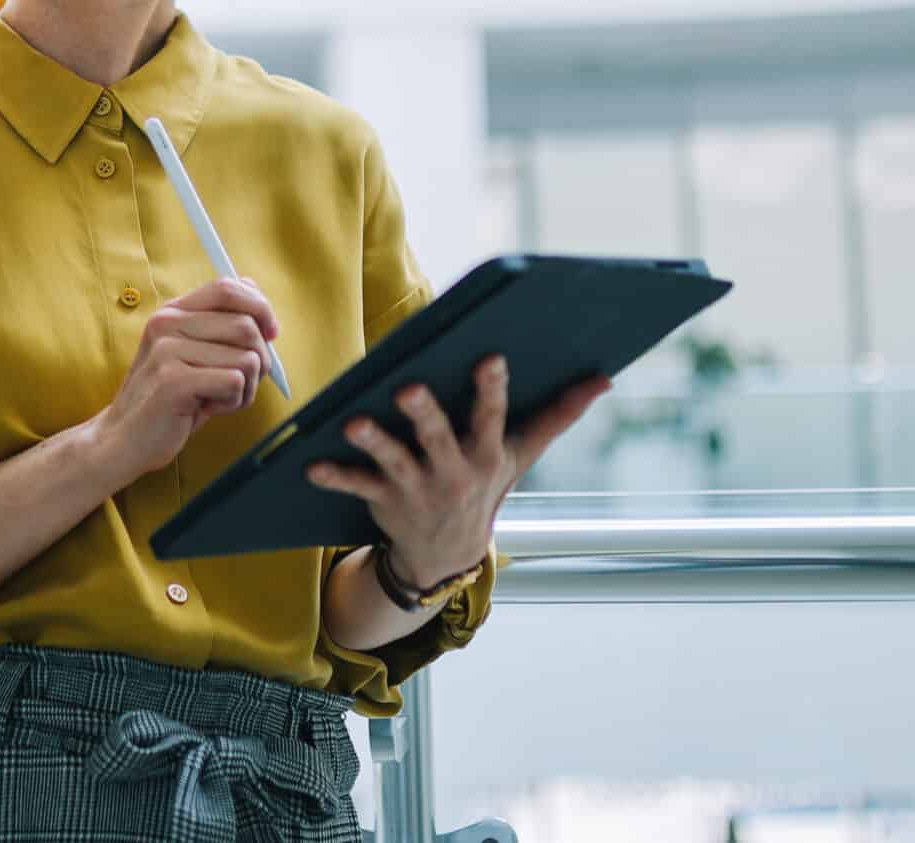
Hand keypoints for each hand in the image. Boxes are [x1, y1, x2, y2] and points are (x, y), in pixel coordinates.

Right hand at [87, 278, 280, 486]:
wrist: (124, 438)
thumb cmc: (170, 399)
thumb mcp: (193, 353)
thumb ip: (220, 326)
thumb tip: (258, 298)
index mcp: (173, 312)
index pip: (228, 288)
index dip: (260, 307)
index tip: (270, 333)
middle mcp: (167, 324)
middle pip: (246, 325)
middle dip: (260, 360)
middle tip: (240, 382)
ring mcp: (167, 351)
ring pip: (247, 358)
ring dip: (246, 388)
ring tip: (217, 398)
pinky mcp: (173, 381)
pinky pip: (234, 382)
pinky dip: (233, 402)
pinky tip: (208, 408)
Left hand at [307, 356, 609, 587]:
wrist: (447, 555)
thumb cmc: (485, 484)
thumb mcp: (521, 455)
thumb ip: (557, 415)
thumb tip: (604, 379)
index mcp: (486, 453)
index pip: (492, 418)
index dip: (492, 390)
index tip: (490, 359)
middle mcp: (453, 471)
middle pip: (438, 438)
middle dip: (424, 414)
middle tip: (409, 387)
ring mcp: (417, 488)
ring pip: (393, 461)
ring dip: (373, 443)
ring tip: (353, 423)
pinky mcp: (384, 500)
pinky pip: (357, 486)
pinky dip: (334, 477)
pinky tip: (311, 466)